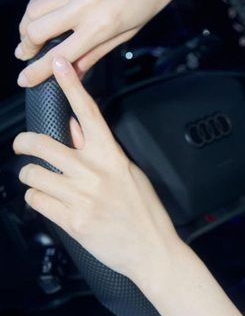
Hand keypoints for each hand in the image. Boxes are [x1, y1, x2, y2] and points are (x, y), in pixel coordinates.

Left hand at [13, 57, 178, 279]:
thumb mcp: (127, 171)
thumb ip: (98, 149)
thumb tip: (76, 128)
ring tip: (41, 181)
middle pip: (42, 144)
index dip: (72, 86)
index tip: (60, 65)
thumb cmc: (143, 210)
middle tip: (23, 145)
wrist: (152, 250)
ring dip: (31, 176)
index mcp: (111, 155)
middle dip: (23, 143)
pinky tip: (48, 201)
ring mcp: (82, 197)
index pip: (88, 112)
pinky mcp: (72, 221)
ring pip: (33, 175)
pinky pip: (36, 201)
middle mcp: (94, 172)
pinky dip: (37, 199)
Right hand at [15, 0, 203, 87]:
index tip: (25, 79)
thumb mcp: (126, 34)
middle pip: (36, 31)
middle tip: (27, 54)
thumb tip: (73, 72)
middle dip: (26, 48)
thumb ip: (95, 53)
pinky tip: (40, 14)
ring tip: (31, 36)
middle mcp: (84, 3)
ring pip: (34, 9)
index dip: (37, 72)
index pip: (59, 55)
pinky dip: (36, 6)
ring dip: (26, 27)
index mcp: (102, 25)